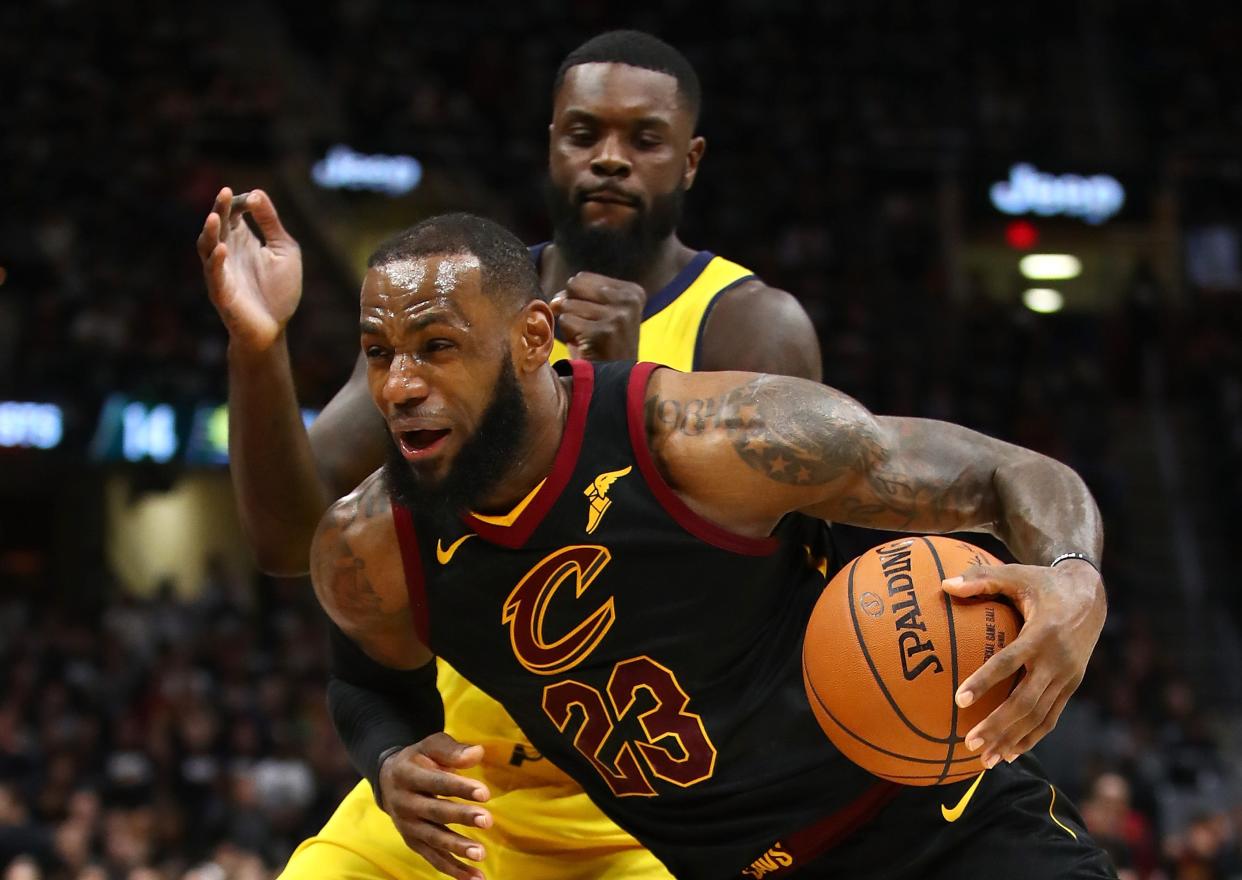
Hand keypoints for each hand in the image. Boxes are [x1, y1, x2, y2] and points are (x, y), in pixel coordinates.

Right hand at [196, 187, 302, 352]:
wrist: (273, 329)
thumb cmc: (279, 290)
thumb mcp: (283, 249)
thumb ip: (271, 223)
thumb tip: (257, 193)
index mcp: (241, 240)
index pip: (233, 213)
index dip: (240, 203)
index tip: (253, 199)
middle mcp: (226, 252)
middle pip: (217, 225)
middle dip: (220, 209)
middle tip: (225, 192)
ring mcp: (221, 272)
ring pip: (207, 246)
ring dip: (210, 232)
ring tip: (215, 217)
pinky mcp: (221, 292)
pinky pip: (214, 274)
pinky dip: (215, 261)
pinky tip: (222, 249)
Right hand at [379, 733, 492, 879]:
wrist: (388, 779)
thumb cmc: (420, 759)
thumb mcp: (431, 746)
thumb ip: (453, 750)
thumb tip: (478, 753)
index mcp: (407, 774)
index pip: (436, 782)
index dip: (460, 788)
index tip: (485, 793)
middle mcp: (404, 803)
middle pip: (435, 812)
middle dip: (462, 817)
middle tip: (487, 820)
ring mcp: (407, 826)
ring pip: (434, 839)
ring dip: (457, 848)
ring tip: (481, 853)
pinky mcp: (413, 842)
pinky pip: (434, 859)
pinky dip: (454, 869)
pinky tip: (475, 877)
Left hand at [549, 272, 643, 360]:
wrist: (617, 383)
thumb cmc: (603, 347)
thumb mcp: (600, 313)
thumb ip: (578, 296)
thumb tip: (555, 300)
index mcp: (632, 291)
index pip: (582, 278)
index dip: (576, 298)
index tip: (593, 320)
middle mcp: (629, 300)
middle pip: (573, 286)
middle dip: (571, 307)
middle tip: (587, 329)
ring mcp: (618, 316)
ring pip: (568, 304)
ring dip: (570, 324)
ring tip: (589, 340)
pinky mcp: (604, 332)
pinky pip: (567, 321)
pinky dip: (569, 336)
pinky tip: (586, 347)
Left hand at [941, 559, 1105, 767]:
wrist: (1090, 595)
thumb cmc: (1042, 582)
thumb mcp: (1014, 573)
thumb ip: (981, 578)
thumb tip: (944, 583)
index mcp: (1041, 633)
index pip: (1009, 661)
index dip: (985, 681)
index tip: (959, 699)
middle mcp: (1057, 660)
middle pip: (1026, 701)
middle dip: (998, 725)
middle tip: (969, 742)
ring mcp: (1068, 677)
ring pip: (1040, 716)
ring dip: (1013, 740)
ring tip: (985, 760)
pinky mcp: (1072, 686)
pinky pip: (1051, 717)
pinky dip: (1031, 737)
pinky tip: (1010, 754)